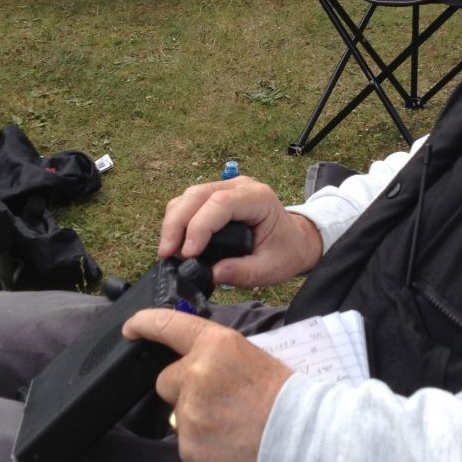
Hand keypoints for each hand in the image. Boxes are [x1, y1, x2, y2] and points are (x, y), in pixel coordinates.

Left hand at [123, 309, 291, 461]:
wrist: (302, 439)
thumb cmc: (285, 395)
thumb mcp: (251, 357)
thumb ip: (215, 357)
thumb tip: (195, 364)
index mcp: (215, 345)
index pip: (168, 325)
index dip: (144, 323)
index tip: (131, 328)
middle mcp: (195, 375)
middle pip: (166, 380)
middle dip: (183, 389)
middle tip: (217, 399)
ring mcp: (189, 413)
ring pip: (178, 415)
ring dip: (196, 419)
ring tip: (231, 426)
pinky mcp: (189, 447)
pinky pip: (186, 444)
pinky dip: (202, 446)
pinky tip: (229, 444)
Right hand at [158, 177, 322, 288]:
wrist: (295, 239)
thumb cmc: (286, 251)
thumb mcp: (272, 268)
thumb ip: (244, 272)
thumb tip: (213, 274)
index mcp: (259, 199)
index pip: (221, 204)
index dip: (199, 226)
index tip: (187, 253)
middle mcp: (240, 187)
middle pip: (197, 195)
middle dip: (176, 224)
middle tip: (166, 253)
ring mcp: (226, 187)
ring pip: (188, 196)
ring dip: (173, 222)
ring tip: (169, 252)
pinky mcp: (215, 196)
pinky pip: (189, 202)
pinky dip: (177, 221)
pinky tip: (176, 243)